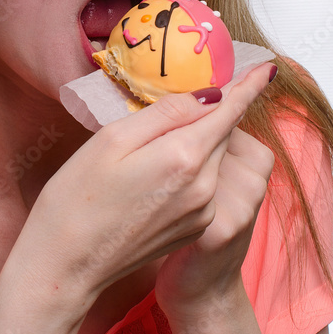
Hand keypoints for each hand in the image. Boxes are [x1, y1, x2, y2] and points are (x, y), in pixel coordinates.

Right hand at [13, 62, 275, 321]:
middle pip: (222, 133)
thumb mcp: (112, 139)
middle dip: (213, 110)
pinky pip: (204, 184)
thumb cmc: (77, 198)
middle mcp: (204, 187)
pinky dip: (192, 168)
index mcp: (184, 157)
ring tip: (155, 139)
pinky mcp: (195, 228)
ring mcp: (202, 212)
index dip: (247, 85)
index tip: (265, 67)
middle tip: (186, 95)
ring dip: (198, 140)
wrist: (67, 266)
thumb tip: (206, 95)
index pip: (229, 110)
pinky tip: (155, 172)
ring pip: (212, 158)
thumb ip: (165, 113)